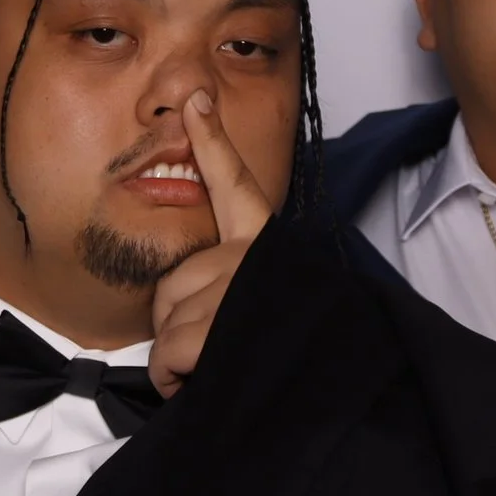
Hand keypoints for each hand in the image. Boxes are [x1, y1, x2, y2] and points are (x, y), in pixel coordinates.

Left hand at [148, 91, 275, 395]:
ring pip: (166, 325)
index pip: (236, 188)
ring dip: (178, 363)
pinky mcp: (223, 320)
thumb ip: (232, 289)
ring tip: (219, 374)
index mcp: (266, 249)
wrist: (328, 393)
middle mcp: (254, 258)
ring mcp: (239, 286)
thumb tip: (198, 305)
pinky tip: (206, 384)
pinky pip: (168, 351)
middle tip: (217, 355)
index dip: (212, 142)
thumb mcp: (264, 311)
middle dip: (178, 331)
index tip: (195, 102)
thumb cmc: (295, 363)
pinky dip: (174, 380)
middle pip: (172, 286)